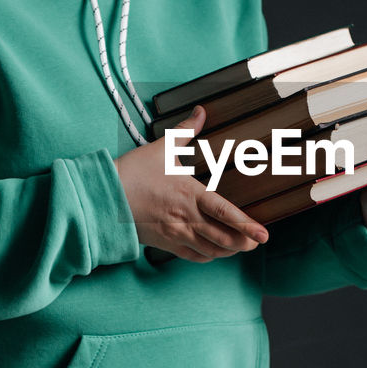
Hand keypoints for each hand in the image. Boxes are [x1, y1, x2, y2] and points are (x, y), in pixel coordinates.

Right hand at [116, 107, 268, 261]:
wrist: (103, 198)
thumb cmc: (132, 173)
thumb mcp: (161, 148)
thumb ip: (186, 130)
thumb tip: (201, 111)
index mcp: (189, 194)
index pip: (223, 211)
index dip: (245, 224)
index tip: (263, 234)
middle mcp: (185, 218)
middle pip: (222, 237)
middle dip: (244, 242)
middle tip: (258, 242)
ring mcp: (176, 234)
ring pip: (210, 250)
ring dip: (228, 251)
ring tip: (242, 247)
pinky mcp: (165, 244)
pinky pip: (193, 256)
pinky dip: (208, 256)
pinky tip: (215, 251)